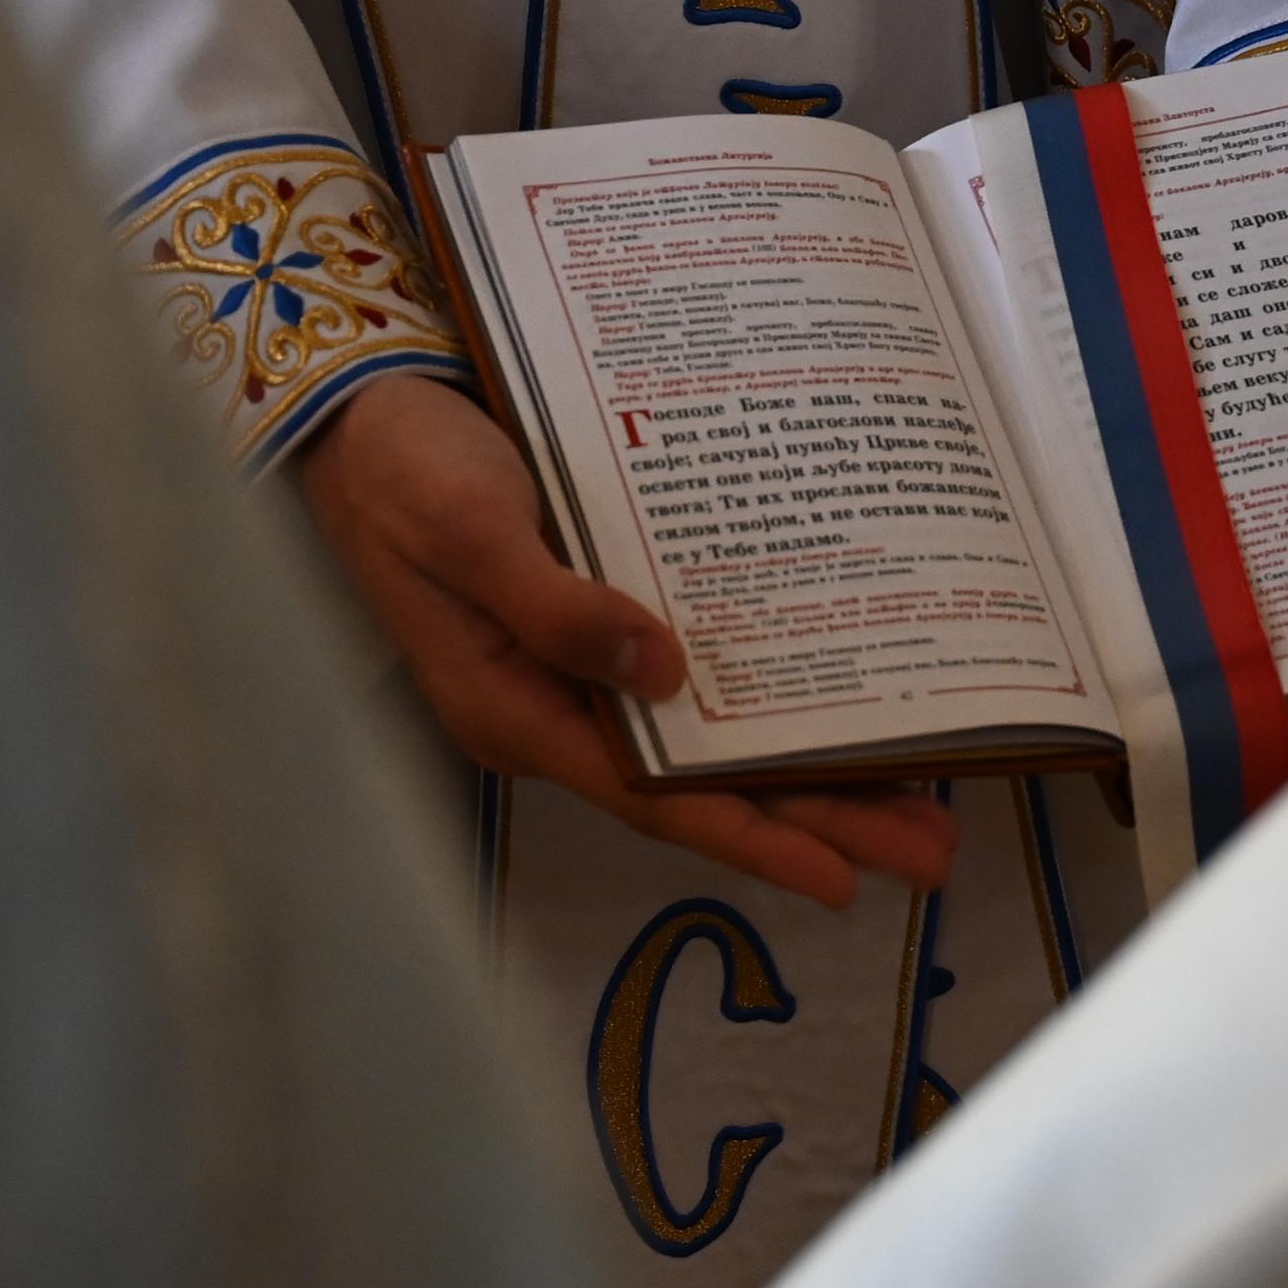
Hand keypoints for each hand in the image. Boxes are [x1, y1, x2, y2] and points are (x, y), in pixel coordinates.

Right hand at [291, 372, 958, 911]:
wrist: (356, 410)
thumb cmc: (402, 469)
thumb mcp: (469, 530)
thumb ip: (555, 606)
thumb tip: (661, 672)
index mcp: (516, 709)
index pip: (654, 797)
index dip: (750, 838)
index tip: (842, 877)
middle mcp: (555, 707)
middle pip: (703, 786)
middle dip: (818, 822)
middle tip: (931, 853)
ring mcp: (576, 669)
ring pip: (709, 740)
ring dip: (809, 767)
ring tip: (921, 799)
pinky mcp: (595, 619)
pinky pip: (694, 681)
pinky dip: (764, 696)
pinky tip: (832, 693)